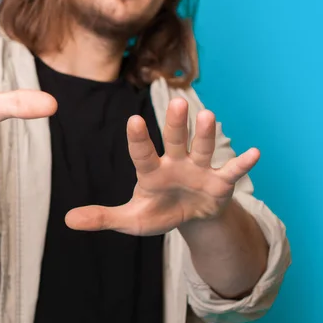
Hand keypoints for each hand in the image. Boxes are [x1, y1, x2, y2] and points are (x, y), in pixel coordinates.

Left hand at [65, 98, 259, 234]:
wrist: (190, 217)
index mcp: (151, 171)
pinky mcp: (220, 182)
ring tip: (209, 115)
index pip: (142, 152)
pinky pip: (232, 171)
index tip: (132, 120)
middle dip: (175, 123)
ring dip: (205, 134)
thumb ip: (102, 217)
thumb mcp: (131, 220)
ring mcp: (199, 169)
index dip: (138, 139)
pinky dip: (242, 164)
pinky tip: (255, 153)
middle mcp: (175, 162)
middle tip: (177, 101)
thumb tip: (67, 220)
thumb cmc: (159, 212)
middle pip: (175, 139)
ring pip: (202, 148)